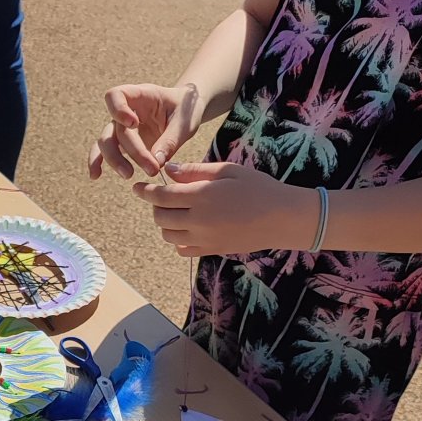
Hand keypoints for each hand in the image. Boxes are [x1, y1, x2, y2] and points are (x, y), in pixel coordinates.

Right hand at [88, 84, 200, 181]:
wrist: (185, 112)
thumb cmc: (186, 111)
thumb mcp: (185, 122)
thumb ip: (171, 140)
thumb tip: (156, 162)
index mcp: (141, 96)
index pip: (117, 95)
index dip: (118, 109)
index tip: (133, 124)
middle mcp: (126, 111)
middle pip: (115, 128)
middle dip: (131, 150)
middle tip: (151, 168)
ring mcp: (120, 127)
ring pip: (106, 142)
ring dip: (115, 160)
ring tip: (130, 175)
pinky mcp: (121, 143)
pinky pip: (102, 151)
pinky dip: (97, 162)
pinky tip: (95, 175)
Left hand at [134, 160, 315, 256]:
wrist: (283, 218)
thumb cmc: (258, 187)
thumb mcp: (227, 170)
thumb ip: (195, 171)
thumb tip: (168, 171)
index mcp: (201, 196)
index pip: (161, 195)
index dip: (145, 191)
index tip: (138, 187)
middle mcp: (199, 220)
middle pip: (160, 217)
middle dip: (154, 206)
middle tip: (162, 196)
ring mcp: (204, 238)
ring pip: (168, 234)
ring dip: (165, 222)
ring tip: (175, 211)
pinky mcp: (212, 250)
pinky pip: (182, 249)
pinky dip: (177, 239)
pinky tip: (187, 228)